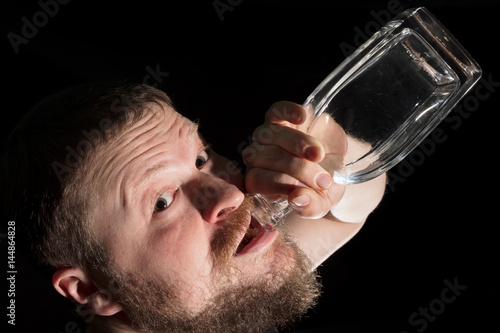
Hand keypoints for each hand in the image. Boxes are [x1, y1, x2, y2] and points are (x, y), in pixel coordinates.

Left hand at [242, 101, 346, 218]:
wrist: (336, 163)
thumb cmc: (323, 187)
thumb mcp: (322, 203)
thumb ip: (310, 207)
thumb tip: (297, 199)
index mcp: (260, 181)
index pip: (256, 179)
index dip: (279, 184)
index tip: (305, 190)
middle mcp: (258, 157)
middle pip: (264, 157)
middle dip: (296, 169)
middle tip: (323, 179)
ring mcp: (267, 134)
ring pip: (270, 134)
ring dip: (296, 144)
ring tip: (319, 154)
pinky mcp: (281, 115)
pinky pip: (277, 110)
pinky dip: (288, 111)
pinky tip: (303, 117)